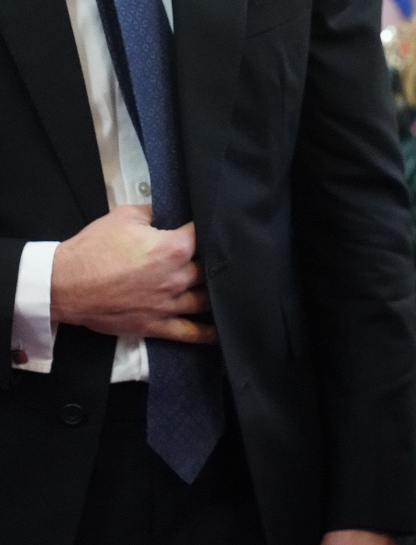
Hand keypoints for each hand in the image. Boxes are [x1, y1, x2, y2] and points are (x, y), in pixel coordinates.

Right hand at [50, 205, 213, 343]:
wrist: (63, 284)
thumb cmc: (93, 249)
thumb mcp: (124, 217)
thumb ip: (153, 212)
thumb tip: (166, 211)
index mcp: (174, 248)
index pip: (203, 235)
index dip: (206, 229)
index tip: (210, 228)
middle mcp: (178, 277)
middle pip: (209, 269)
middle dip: (212, 261)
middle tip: (215, 258)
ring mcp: (169, 304)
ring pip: (207, 300)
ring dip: (215, 293)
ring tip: (222, 288)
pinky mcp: (157, 325)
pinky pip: (190, 333)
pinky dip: (207, 333)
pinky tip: (221, 331)